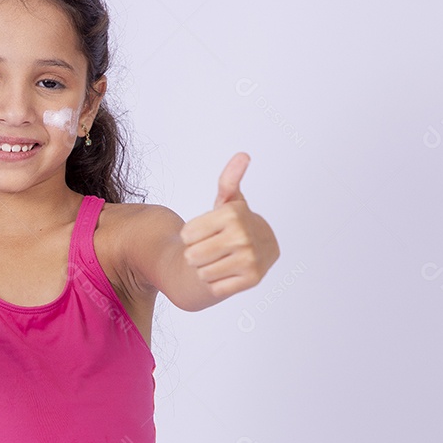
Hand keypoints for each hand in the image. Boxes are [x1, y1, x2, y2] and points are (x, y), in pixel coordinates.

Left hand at [179, 152, 278, 300]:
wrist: (256, 253)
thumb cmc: (233, 225)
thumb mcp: (228, 201)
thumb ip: (229, 180)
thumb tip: (243, 155)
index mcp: (234, 213)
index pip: (186, 234)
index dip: (190, 235)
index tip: (206, 232)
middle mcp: (244, 235)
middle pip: (192, 255)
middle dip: (195, 254)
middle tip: (211, 248)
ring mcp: (251, 259)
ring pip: (202, 272)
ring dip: (206, 269)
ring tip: (219, 260)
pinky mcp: (253, 280)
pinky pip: (215, 287)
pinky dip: (216, 283)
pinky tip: (227, 273)